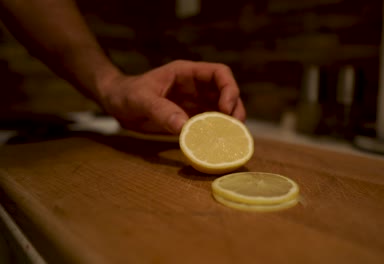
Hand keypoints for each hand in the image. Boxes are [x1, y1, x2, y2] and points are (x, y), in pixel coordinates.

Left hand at [98, 60, 245, 133]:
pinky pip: (209, 126)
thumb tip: (184, 127)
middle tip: (235, 129)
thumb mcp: (141, 99)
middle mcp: (196, 87)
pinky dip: (216, 135)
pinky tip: (216, 146)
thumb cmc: (126, 94)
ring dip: (229, 124)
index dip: (229, 89)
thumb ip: (161, 110)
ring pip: (222, 111)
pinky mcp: (190, 119)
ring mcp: (194, 103)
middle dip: (234, 110)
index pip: (219, 73)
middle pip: (227, 94)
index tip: (226, 109)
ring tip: (230, 140)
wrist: (116, 104)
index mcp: (187, 74)